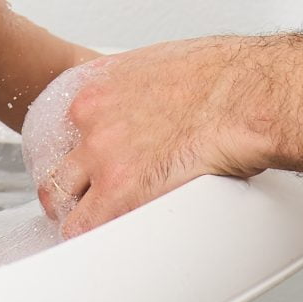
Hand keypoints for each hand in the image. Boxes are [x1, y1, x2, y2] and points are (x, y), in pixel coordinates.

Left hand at [36, 38, 276, 236]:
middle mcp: (90, 118)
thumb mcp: (161, 63)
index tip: (84, 163)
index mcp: (99, 85)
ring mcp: (100, 156)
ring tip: (98, 220)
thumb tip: (147, 107)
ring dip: (76, 209)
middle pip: (55, 160)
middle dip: (69, 182)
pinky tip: (106, 238)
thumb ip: (136, 88)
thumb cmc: (224, 78)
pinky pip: (82, 227)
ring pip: (58, 196)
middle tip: (87, 196)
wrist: (247, 97)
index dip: (74, 149)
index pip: (60, 125)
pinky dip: (90, 236)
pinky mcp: (119, 193)